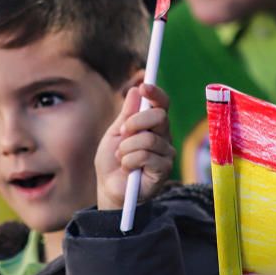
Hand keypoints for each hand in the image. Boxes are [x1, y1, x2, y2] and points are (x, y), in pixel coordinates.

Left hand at [95, 83, 173, 210]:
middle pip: (160, 116)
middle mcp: (164, 137)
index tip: (144, 87)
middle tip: (123, 133)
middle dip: (135, 122)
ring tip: (122, 158)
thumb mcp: (115, 133)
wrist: (109, 188)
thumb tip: (136, 90)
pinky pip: (146, 156)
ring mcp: (166, 153)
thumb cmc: (112, 161)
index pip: (162, 104)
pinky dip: (129, 161)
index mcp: (153, 125)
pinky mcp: (164, 170)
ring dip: (126, 148)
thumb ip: (127, 113)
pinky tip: (128, 169)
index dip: (156, 93)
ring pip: (148, 138)